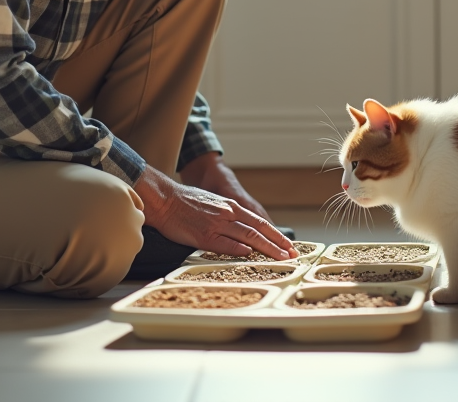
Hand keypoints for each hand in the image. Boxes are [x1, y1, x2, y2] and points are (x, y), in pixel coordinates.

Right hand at [134, 164, 295, 260]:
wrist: (164, 199)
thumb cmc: (185, 203)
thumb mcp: (213, 204)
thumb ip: (227, 216)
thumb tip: (240, 231)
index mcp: (231, 207)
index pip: (259, 222)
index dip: (276, 235)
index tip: (288, 245)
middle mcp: (227, 214)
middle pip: (259, 230)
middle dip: (278, 244)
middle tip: (293, 255)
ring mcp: (216, 225)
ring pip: (248, 237)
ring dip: (267, 248)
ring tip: (281, 258)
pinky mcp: (203, 236)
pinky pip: (224, 244)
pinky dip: (239, 249)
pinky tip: (250, 255)